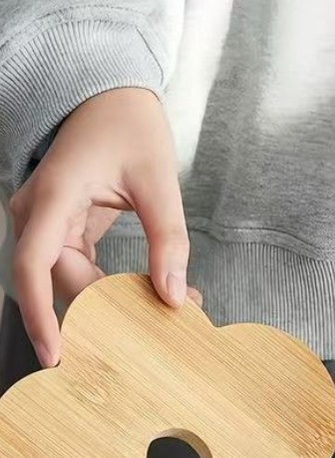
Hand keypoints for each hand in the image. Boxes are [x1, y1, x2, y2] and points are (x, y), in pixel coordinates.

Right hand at [8, 87, 192, 367]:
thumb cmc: (129, 126)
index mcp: (53, 198)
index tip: (57, 354)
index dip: (39, 315)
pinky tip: (151, 293)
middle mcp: (38, 216)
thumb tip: (174, 296)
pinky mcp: (64, 232)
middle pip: (59, 284)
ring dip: (113, 303)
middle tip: (164, 327)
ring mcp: (47, 225)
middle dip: (107, 313)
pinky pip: (80, 272)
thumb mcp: (158, 180)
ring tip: (169, 309)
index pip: (33, 268)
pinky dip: (112, 289)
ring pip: (70, 283)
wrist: (112, 98)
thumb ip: (169, 239)